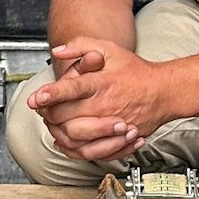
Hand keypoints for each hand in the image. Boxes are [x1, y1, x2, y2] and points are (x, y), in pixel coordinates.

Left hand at [29, 42, 169, 161]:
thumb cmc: (135, 71)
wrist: (163, 91)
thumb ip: (80, 46)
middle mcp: (103, 105)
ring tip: (53, 124)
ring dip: (58, 132)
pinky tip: (65, 141)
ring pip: (73, 138)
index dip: (49, 94)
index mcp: (100, 83)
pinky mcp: (116, 139)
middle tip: (43, 108)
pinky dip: (73, 149)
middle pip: (64, 117)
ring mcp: (109, 125)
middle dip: (48, 114)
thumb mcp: (109, 49)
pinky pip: (88, 152)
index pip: (70, 89)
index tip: (35, 99)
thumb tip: (58, 51)